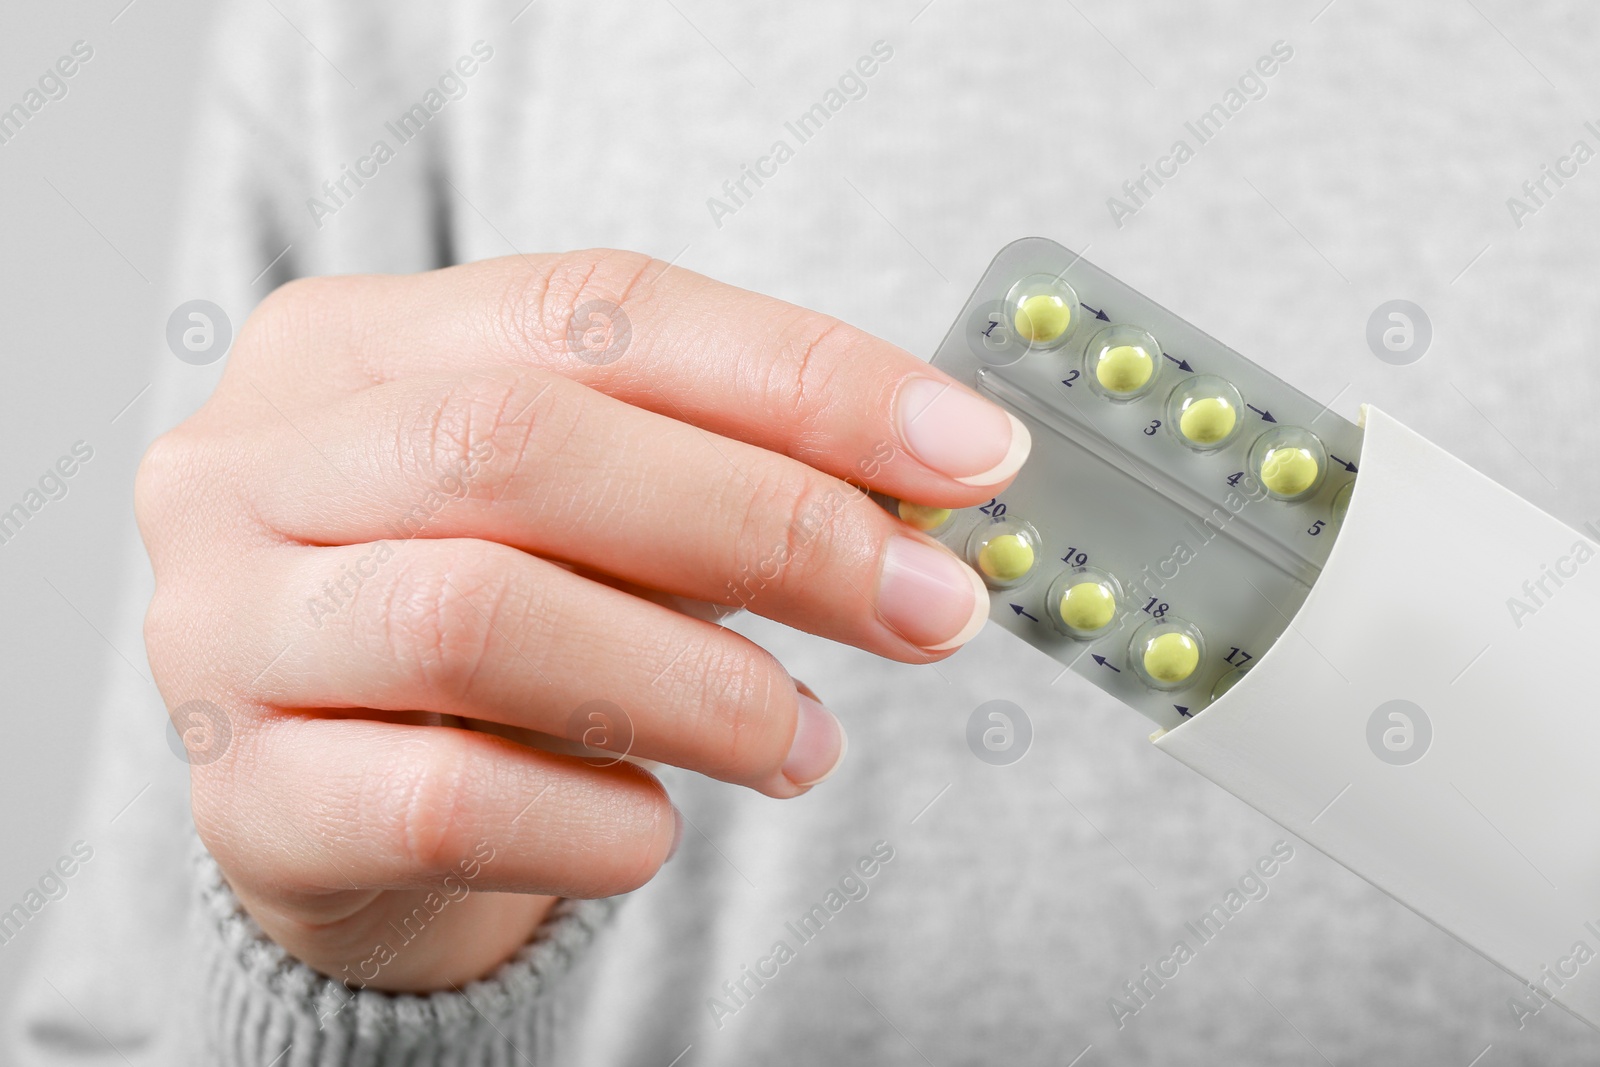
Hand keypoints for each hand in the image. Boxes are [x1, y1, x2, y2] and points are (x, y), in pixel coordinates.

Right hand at [136, 250, 1028, 990]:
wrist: (326, 801)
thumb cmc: (488, 621)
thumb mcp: (588, 514)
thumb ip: (718, 478)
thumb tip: (926, 487)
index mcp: (353, 342)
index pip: (596, 309)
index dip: (801, 374)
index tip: (967, 451)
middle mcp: (254, 465)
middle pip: (523, 444)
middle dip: (768, 522)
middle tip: (927, 609)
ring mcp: (221, 631)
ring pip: (479, 618)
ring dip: (700, 687)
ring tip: (805, 744)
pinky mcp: (237, 799)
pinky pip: (445, 801)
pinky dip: (598, 820)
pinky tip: (653, 828)